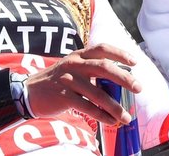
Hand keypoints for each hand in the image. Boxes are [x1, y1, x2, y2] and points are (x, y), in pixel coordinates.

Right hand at [24, 43, 139, 124]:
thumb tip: (120, 82)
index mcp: (79, 55)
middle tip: (138, 88)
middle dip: (124, 78)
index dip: (120, 53)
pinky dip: (101, 115)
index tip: (135, 62)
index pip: (102, 49)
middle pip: (103, 67)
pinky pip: (86, 107)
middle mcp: (74, 64)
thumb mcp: (73, 68)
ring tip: (126, 117)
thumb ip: (91, 70)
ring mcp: (68, 80)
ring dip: (114, 106)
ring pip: (97, 93)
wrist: (29, 92)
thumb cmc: (57, 81)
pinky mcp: (63, 96)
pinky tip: (111, 121)